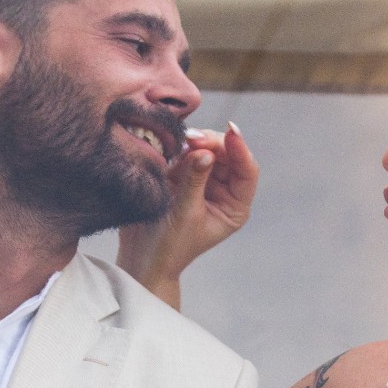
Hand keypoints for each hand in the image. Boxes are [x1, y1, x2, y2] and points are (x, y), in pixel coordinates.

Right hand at [118, 122, 258, 309]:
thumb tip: (205, 152)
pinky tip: (170, 151)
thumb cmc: (168, 245)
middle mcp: (224, 192)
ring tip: (177, 148)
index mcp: (234, 207)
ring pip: (207, 150)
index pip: (247, 171)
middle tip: (192, 138)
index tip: (231, 131)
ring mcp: (204, 182)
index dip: (240, 149)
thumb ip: (195, 181)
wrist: (141, 256)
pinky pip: (187, 154)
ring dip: (194, 144)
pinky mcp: (183, 176)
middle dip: (212, 143)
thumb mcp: (184, 214)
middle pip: (228, 155)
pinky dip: (180, 149)